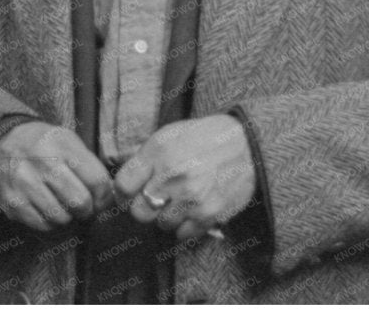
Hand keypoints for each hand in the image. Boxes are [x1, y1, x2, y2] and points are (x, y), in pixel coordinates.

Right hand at [0, 121, 113, 231]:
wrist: (8, 141)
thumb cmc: (48, 145)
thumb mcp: (70, 142)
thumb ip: (91, 167)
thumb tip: (112, 198)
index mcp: (61, 145)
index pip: (97, 181)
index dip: (105, 196)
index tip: (102, 200)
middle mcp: (41, 162)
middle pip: (80, 202)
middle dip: (88, 209)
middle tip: (84, 206)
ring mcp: (23, 183)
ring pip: (62, 218)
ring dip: (68, 217)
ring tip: (63, 205)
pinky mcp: (11, 201)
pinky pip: (42, 225)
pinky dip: (50, 222)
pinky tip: (47, 209)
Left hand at [112, 115, 256, 242]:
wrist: (247, 146)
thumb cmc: (204, 138)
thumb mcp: (168, 135)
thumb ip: (143, 157)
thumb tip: (121, 176)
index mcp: (158, 152)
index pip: (122, 185)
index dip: (124, 192)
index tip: (131, 192)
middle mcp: (172, 176)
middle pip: (138, 212)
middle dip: (144, 207)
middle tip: (156, 199)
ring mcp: (191, 198)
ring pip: (161, 225)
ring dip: (167, 216)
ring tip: (179, 201)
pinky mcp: (209, 215)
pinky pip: (183, 234)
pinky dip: (185, 226)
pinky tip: (193, 210)